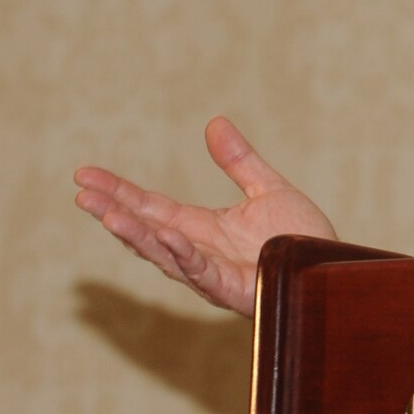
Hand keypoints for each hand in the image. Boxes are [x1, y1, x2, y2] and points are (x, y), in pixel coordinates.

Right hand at [73, 116, 335, 318]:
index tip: (84, 175)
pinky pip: (204, 273)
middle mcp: (199, 252)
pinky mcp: (236, 290)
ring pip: (166, 255)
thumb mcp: (268, 190)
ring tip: (107, 215)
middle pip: (146, 230)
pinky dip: (184, 255)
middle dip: (113, 213)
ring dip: (136, 235)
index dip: (117, 192)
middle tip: (81, 194)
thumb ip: (239, 162)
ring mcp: (214, 274)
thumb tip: (215, 123)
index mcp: (200, 228)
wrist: (333, 271)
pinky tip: (167, 236)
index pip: (149, 207)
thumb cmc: (303, 239)